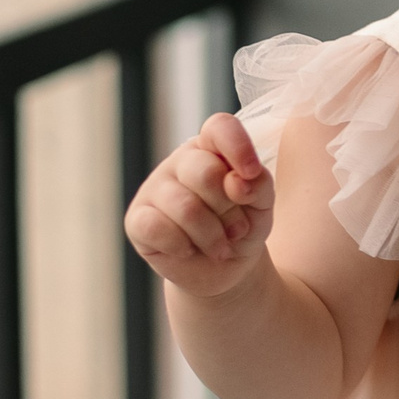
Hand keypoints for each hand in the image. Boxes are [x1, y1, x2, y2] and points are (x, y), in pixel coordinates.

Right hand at [124, 114, 274, 296]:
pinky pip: (156, 227)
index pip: (219, 127)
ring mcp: (154, 189)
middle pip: (204, 172)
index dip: (237, 146)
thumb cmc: (241, 229)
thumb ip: (258, 185)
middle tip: (237, 230)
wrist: (223, 271)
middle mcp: (181, 163)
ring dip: (212, 235)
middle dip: (228, 209)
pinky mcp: (136, 219)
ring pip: (184, 206)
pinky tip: (188, 249)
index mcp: (212, 150)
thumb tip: (237, 181)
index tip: (251, 173)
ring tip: (220, 247)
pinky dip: (182, 246)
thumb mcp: (261, 206)